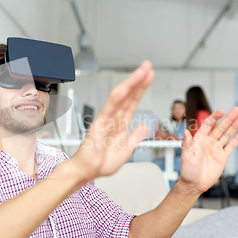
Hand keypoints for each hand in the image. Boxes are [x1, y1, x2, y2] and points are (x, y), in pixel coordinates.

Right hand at [70, 61, 154, 180]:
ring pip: (119, 97)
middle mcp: (113, 118)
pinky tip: (124, 89)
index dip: (142, 88)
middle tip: (148, 65)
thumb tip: (145, 126)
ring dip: (131, 83)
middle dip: (138, 79)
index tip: (150, 76)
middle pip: (128, 95)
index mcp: (120, 123)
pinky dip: (116, 99)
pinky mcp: (98, 125)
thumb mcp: (127, 149)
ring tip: (141, 71)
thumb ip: (135, 136)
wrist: (87, 172)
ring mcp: (106, 119)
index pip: (133, 101)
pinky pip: (108, 109)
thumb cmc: (101, 162)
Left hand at [178, 107, 237, 193]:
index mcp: (199, 140)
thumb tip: (186, 132)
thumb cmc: (187, 170)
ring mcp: (216, 149)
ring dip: (234, 126)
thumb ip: (188, 144)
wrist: (194, 184)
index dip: (215, 117)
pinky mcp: (222, 157)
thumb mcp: (186, 156)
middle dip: (229, 118)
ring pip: (227, 135)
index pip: (208, 125)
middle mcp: (208, 142)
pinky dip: (237, 138)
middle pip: (221, 127)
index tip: (222, 111)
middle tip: (237, 110)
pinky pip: (231, 146)